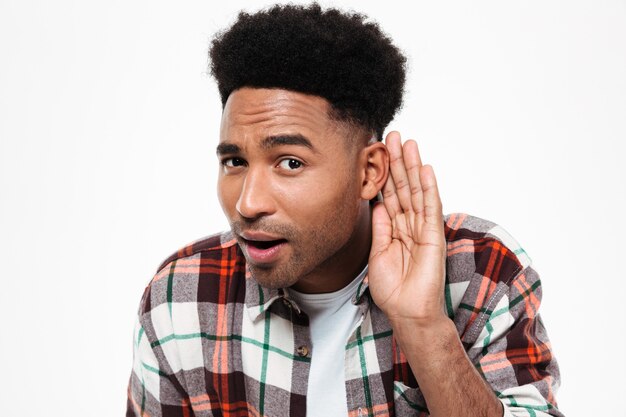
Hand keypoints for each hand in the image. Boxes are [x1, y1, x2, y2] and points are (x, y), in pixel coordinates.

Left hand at [368, 131, 447, 327]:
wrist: (407, 312)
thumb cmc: (393, 288)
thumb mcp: (378, 252)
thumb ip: (380, 227)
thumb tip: (376, 203)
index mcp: (397, 229)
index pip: (391, 195)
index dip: (385, 173)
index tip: (379, 151)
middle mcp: (411, 225)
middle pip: (403, 187)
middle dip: (398, 161)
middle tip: (393, 135)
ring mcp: (423, 229)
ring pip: (417, 191)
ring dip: (412, 167)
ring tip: (408, 143)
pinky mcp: (434, 237)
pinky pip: (430, 208)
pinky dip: (428, 188)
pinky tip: (425, 170)